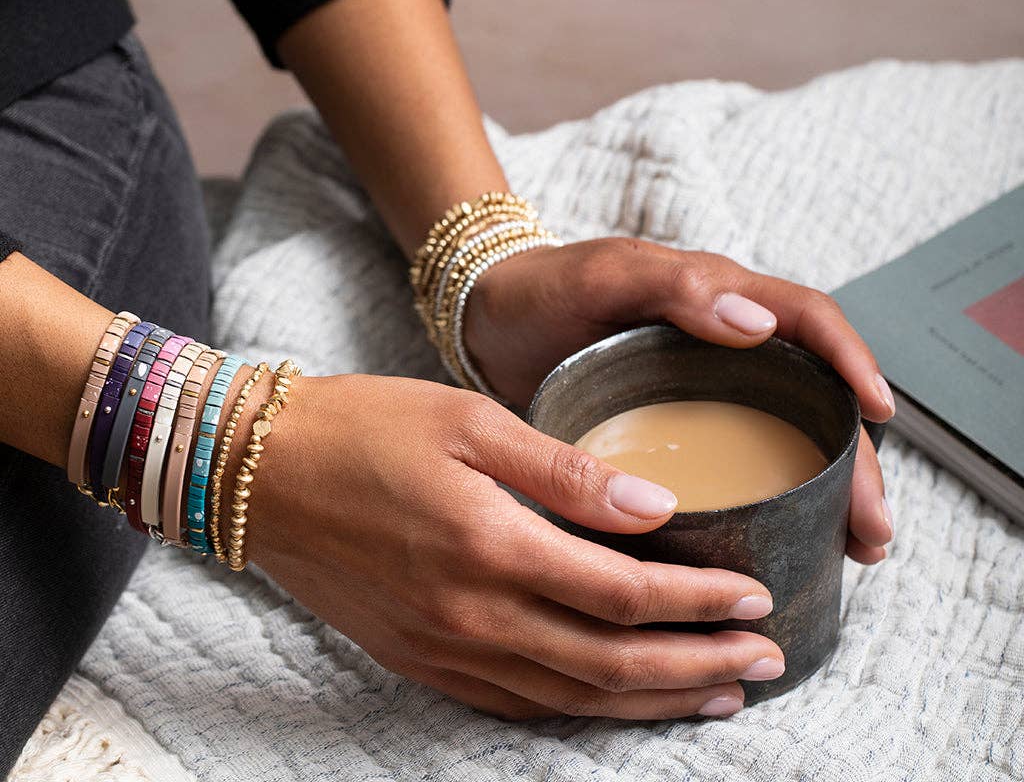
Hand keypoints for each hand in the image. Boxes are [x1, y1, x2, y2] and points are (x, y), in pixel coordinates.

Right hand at [245, 373, 786, 720]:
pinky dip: (580, 709)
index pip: (622, 593)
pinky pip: (516, 704)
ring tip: (716, 694)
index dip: (697, 602)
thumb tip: (653, 505)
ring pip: (572, 697)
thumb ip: (564, 470)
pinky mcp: (420, 659)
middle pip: (612, 663)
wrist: (261, 473)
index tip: (755, 596)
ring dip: (652, 702)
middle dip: (698, 666)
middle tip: (765, 661)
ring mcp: (445, 649)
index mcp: (491, 546)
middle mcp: (474, 616)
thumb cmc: (367, 428)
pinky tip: (615, 702)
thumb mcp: (469, 421)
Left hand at [463, 237, 895, 562]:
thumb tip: (760, 322)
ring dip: (829, 488)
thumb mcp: (603, 276)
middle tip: (872, 526)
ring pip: (788, 436)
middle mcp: (725, 344)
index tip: (881, 413)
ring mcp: (703, 389)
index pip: (808, 320)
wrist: (488, 323)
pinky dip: (774, 499)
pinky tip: (787, 541)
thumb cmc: (544, 289)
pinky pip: (741, 461)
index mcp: (718, 297)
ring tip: (854, 549)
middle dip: (855, 458)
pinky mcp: (677, 428)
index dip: (851, 361)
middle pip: (813, 396)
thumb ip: (674, 287)